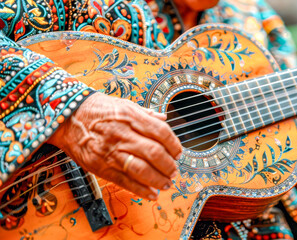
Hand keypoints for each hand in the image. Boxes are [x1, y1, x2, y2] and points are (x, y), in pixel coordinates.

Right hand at [48, 93, 182, 199]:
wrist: (67, 117)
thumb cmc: (97, 110)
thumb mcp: (124, 104)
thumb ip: (145, 114)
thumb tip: (164, 118)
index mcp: (131, 117)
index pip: (161, 132)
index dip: (174, 145)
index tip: (178, 153)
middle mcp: (123, 134)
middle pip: (154, 153)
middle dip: (168, 165)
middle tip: (174, 171)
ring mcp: (111, 152)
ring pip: (142, 170)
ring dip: (158, 180)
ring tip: (166, 183)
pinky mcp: (101, 167)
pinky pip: (124, 181)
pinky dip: (141, 190)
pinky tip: (151, 193)